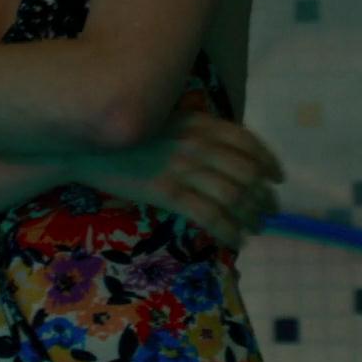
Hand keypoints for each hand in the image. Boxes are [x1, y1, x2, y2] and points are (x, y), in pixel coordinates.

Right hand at [67, 111, 284, 249]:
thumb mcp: (165, 120)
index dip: (268, 160)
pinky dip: (229, 231)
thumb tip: (224, 152)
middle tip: (272, 211)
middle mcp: (195, 142)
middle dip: (265, 194)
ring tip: (257, 229)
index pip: (245, 139)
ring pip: (233, 195)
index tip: (278, 177)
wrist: (84, 143)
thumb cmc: (123, 134)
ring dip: (252, 216)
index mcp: (197, 121)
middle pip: (246, 171)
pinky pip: (209, 215)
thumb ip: (195, 131)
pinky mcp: (166, 191)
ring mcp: (181, 167)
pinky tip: (236, 241)